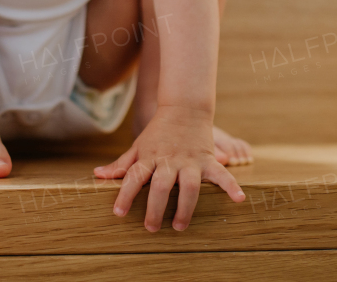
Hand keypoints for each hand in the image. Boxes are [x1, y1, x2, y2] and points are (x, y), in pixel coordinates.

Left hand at [93, 106, 244, 231]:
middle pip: (161, 187)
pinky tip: (240, 200)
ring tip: (179, 226)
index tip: (118, 213)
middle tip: (150, 228)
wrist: (184, 108)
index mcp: (150, 157)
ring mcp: (190, 161)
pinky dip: (232, 187)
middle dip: (155, 209)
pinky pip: (221, 174)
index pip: (134, 177)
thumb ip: (121, 164)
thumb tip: (97, 175)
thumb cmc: (157, 132)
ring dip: (185, 209)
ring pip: (189, 187)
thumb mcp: (138, 146)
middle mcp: (169, 161)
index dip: (125, 195)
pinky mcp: (207, 160)